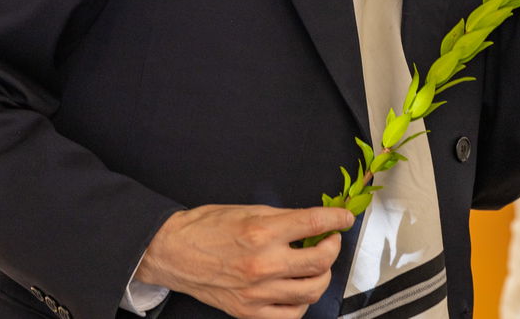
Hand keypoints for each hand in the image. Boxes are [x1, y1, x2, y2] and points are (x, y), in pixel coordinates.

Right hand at [136, 204, 354, 318]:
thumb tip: (315, 221)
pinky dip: (302, 302)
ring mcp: (256, 292)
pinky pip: (290, 315)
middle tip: (330, 240)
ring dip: (322, 275)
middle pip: (320, 261)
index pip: (314, 224)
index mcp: (262, 232)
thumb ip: (285, 218)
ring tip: (316, 264)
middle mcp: (262, 264)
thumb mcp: (250, 210)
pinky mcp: (248, 312)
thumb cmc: (208, 228)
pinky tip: (299, 289)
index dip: (338, 220)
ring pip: (311, 290)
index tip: (345, 219)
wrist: (174, 252)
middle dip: (333, 247)